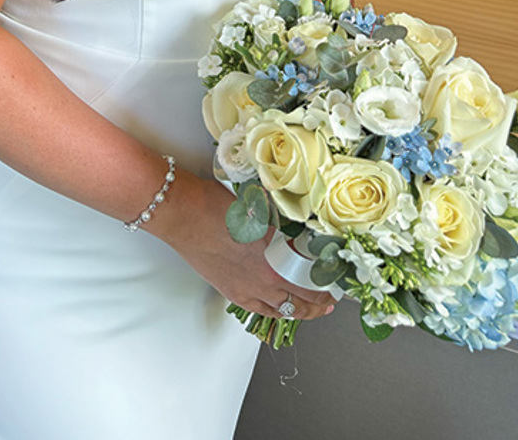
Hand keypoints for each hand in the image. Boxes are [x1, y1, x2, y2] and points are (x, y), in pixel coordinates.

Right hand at [153, 172, 333, 319]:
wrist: (182, 214)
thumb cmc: (213, 206)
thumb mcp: (258, 211)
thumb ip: (280, 227)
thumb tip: (298, 231)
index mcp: (274, 257)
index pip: (312, 280)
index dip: (328, 284)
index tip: (336, 280)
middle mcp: (263, 280)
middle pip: (302, 300)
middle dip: (320, 302)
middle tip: (329, 300)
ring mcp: (247, 289)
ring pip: (284, 310)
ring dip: (302, 310)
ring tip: (313, 309)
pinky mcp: (231, 292)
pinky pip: (261, 310)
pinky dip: (277, 311)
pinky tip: (281, 307)